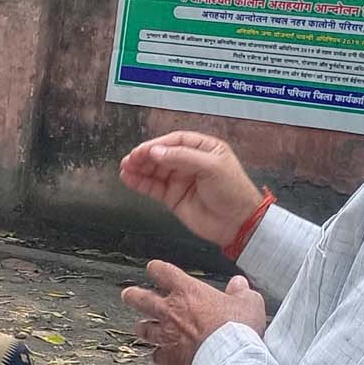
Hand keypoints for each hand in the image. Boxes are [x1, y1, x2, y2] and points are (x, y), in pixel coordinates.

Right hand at [119, 131, 263, 249]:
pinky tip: (129, 179)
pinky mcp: (173, 197)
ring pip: (154, 170)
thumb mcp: (211, 167)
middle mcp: (190, 162)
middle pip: (162, 154)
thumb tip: (156, 152)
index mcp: (204, 149)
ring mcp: (180, 180)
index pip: (176, 141)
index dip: (159, 145)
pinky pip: (153, 187)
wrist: (237, 223)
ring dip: (139, 168)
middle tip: (131, 159)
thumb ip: (183, 158)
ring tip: (125, 168)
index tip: (145, 151)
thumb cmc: (233, 192)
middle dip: (145, 156)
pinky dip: (140, 183)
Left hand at [121, 262, 267, 364]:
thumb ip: (241, 291)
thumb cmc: (239, 329)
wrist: (230, 359)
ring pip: (144, 329)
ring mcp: (167, 335)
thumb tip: (239, 284)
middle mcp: (171, 311)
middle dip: (132, 295)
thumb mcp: (248, 302)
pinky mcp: (169, 358)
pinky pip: (157, 355)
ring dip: (143, 327)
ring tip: (141, 327)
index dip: (156, 269)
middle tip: (128, 294)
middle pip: (140, 299)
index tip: (154, 268)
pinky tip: (161, 356)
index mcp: (188, 292)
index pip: (163, 272)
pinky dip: (159, 355)